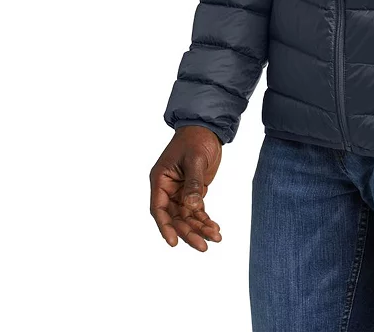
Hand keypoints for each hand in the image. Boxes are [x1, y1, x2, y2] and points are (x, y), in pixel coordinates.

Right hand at [150, 125, 223, 250]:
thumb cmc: (196, 138)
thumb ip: (193, 183)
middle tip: (203, 246)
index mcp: (160, 179)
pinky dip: (205, 219)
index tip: (173, 242)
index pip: (158, 209)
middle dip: (188, 232)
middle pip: (174, 217)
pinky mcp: (193, 191)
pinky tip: (214, 229)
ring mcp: (180, 191)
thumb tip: (192, 207)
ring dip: (200, 228)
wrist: (207, 127)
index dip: (165, 227)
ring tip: (215, 238)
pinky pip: (197, 210)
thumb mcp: (195, 159)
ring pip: (187, 216)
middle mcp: (168, 188)